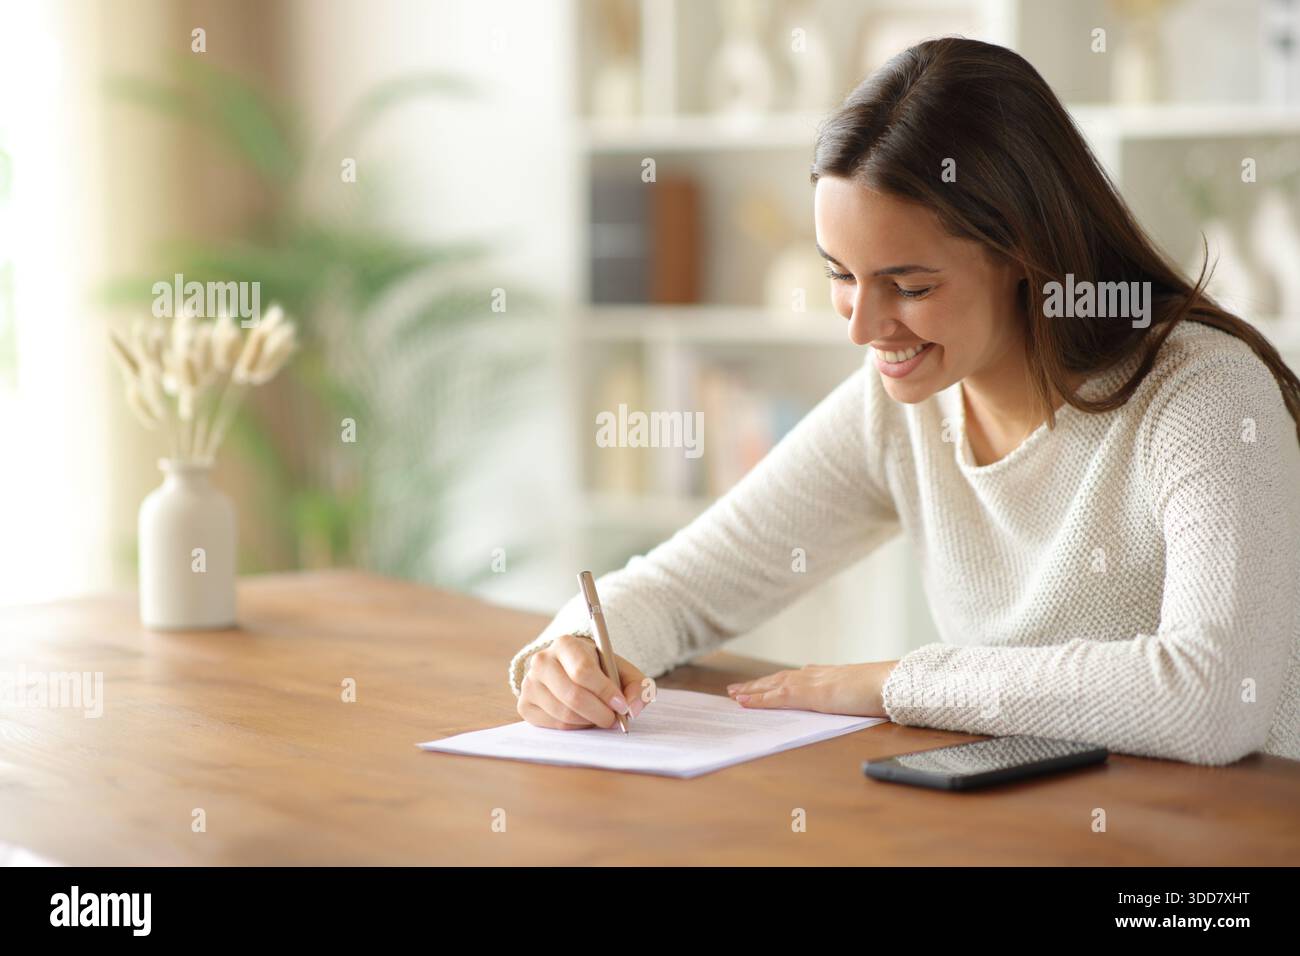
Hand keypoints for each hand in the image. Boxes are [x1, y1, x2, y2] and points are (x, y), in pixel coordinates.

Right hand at [517, 633, 651, 729]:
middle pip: (573, 695)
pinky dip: (574, 727)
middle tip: (614, 720)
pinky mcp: (524, 705)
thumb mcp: (620, 669)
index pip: (583, 671)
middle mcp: (542, 661)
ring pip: (563, 714)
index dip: (605, 692)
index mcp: (565, 644)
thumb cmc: (598, 669)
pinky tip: (583, 719)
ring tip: (600, 717)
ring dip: (588, 722)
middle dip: (600, 713)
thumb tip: (633, 708)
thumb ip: (637, 685)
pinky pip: (553, 725)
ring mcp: (529, 684)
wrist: (567, 670)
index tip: (622, 705)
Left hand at [725, 661, 898, 717]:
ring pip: (773, 686)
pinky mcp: (810, 694)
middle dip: (758, 684)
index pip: (795, 677)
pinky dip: (758, 699)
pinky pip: (778, 697)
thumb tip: (850, 697)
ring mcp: (812, 683)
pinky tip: (744, 702)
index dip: (776, 681)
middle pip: (779, 678)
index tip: (763, 683)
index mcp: (829, 675)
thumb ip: (852, 693)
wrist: (893, 683)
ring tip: (733, 695)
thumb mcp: (864, 692)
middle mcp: (817, 675)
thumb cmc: (885, 689)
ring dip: (752, 690)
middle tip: (736, 689)